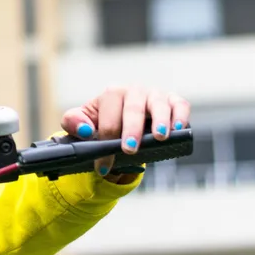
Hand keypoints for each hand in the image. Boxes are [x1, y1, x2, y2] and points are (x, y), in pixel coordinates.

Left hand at [60, 86, 190, 183]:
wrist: (124, 118)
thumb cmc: (103, 120)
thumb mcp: (82, 121)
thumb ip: (73, 122)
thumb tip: (84, 130)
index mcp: (112, 94)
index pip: (109, 117)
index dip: (105, 140)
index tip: (103, 164)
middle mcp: (134, 91)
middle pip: (133, 108)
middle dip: (131, 130)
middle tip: (129, 149)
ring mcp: (155, 95)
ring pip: (158, 104)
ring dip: (160, 120)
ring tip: (159, 137)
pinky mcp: (173, 102)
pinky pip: (180, 104)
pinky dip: (181, 115)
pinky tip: (178, 129)